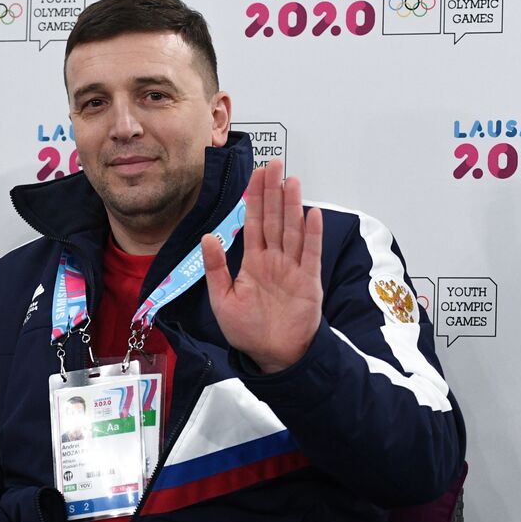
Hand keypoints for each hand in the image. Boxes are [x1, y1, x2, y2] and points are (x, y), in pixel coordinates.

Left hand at [202, 159, 323, 372]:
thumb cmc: (248, 331)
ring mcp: (293, 269)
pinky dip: (312, 234)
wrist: (273, 356)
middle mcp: (274, 260)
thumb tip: (208, 236)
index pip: (253, 223)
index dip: (254, 198)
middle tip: (274, 165)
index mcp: (253, 262)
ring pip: (292, 230)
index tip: (256, 175)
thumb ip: (216, 268)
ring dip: (292, 205)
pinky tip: (311, 214)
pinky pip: (311, 254)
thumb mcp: (222, 300)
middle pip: (274, 219)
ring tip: (291, 180)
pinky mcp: (308, 282)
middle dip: (273, 191)